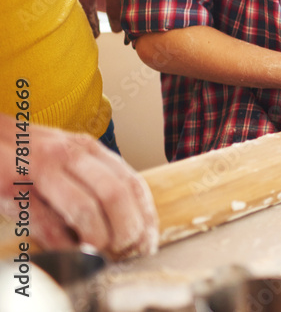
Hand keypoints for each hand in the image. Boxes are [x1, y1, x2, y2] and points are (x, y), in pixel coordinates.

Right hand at [0, 115, 157, 258]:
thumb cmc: (29, 155)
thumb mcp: (68, 158)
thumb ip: (95, 180)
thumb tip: (127, 222)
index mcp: (88, 149)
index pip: (132, 182)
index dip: (145, 216)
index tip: (148, 241)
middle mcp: (69, 155)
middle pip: (115, 195)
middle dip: (125, 229)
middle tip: (123, 249)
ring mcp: (41, 169)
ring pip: (85, 208)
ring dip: (97, 237)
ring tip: (98, 251)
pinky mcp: (14, 188)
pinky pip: (46, 223)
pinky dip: (63, 244)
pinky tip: (68, 251)